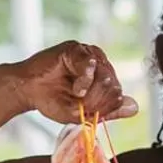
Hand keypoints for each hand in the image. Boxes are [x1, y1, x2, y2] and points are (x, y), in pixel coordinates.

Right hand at [4, 41, 137, 124]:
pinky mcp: (77, 48)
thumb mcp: (82, 114)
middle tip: (78, 103)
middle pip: (114, 87)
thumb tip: (134, 107)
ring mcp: (91, 56)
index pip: (118, 96)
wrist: (28, 90)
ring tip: (74, 94)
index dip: (103, 109)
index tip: (85, 112)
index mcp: (105, 82)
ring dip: (89, 94)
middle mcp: (101, 67)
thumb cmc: (53, 101)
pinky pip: (92, 63)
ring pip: (106, 77)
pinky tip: (76, 88)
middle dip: (96, 103)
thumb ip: (109, 111)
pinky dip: (84, 79)